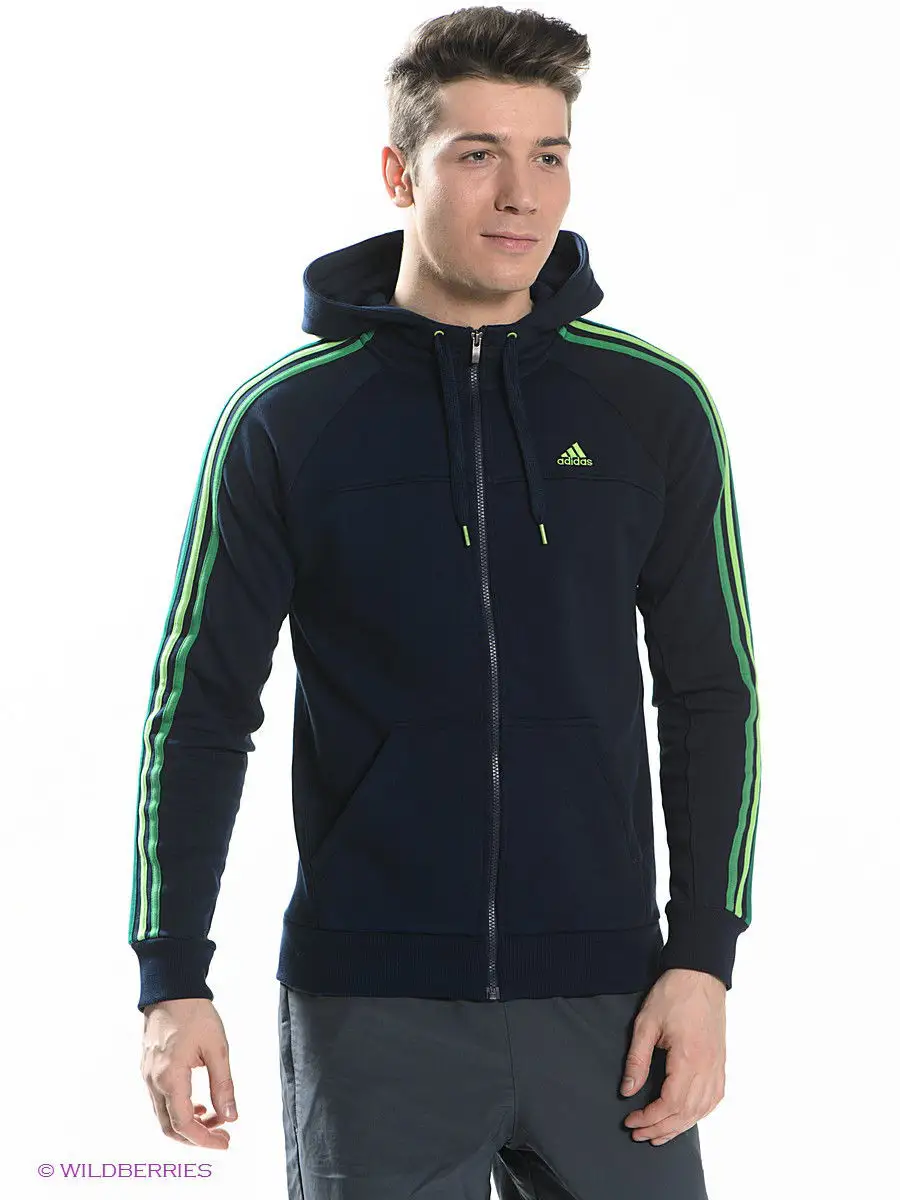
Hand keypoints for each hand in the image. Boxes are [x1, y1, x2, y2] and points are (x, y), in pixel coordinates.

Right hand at [140, 997, 238, 1148]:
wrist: (171, 988)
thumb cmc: (194, 1013)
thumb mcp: (217, 1048)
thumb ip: (223, 1085)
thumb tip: (231, 1116)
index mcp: (170, 1077)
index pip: (185, 1124)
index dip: (205, 1139)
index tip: (225, 1142)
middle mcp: (153, 1081)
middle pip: (170, 1127)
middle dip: (197, 1137)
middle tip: (222, 1135)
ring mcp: (147, 1076)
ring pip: (164, 1116)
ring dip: (188, 1123)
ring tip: (215, 1117)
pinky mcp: (148, 1069)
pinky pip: (161, 1101)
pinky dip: (179, 1109)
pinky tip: (199, 1103)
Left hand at [619, 968, 725, 1145]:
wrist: (700, 975)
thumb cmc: (673, 994)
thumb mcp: (646, 1023)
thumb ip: (637, 1060)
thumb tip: (628, 1090)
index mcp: (689, 1059)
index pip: (670, 1104)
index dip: (649, 1118)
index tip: (631, 1121)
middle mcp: (707, 1068)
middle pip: (686, 1113)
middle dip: (661, 1128)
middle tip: (639, 1133)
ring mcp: (717, 1066)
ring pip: (701, 1110)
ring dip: (679, 1126)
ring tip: (658, 1134)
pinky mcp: (720, 1062)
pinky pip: (713, 1099)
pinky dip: (698, 1114)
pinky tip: (686, 1117)